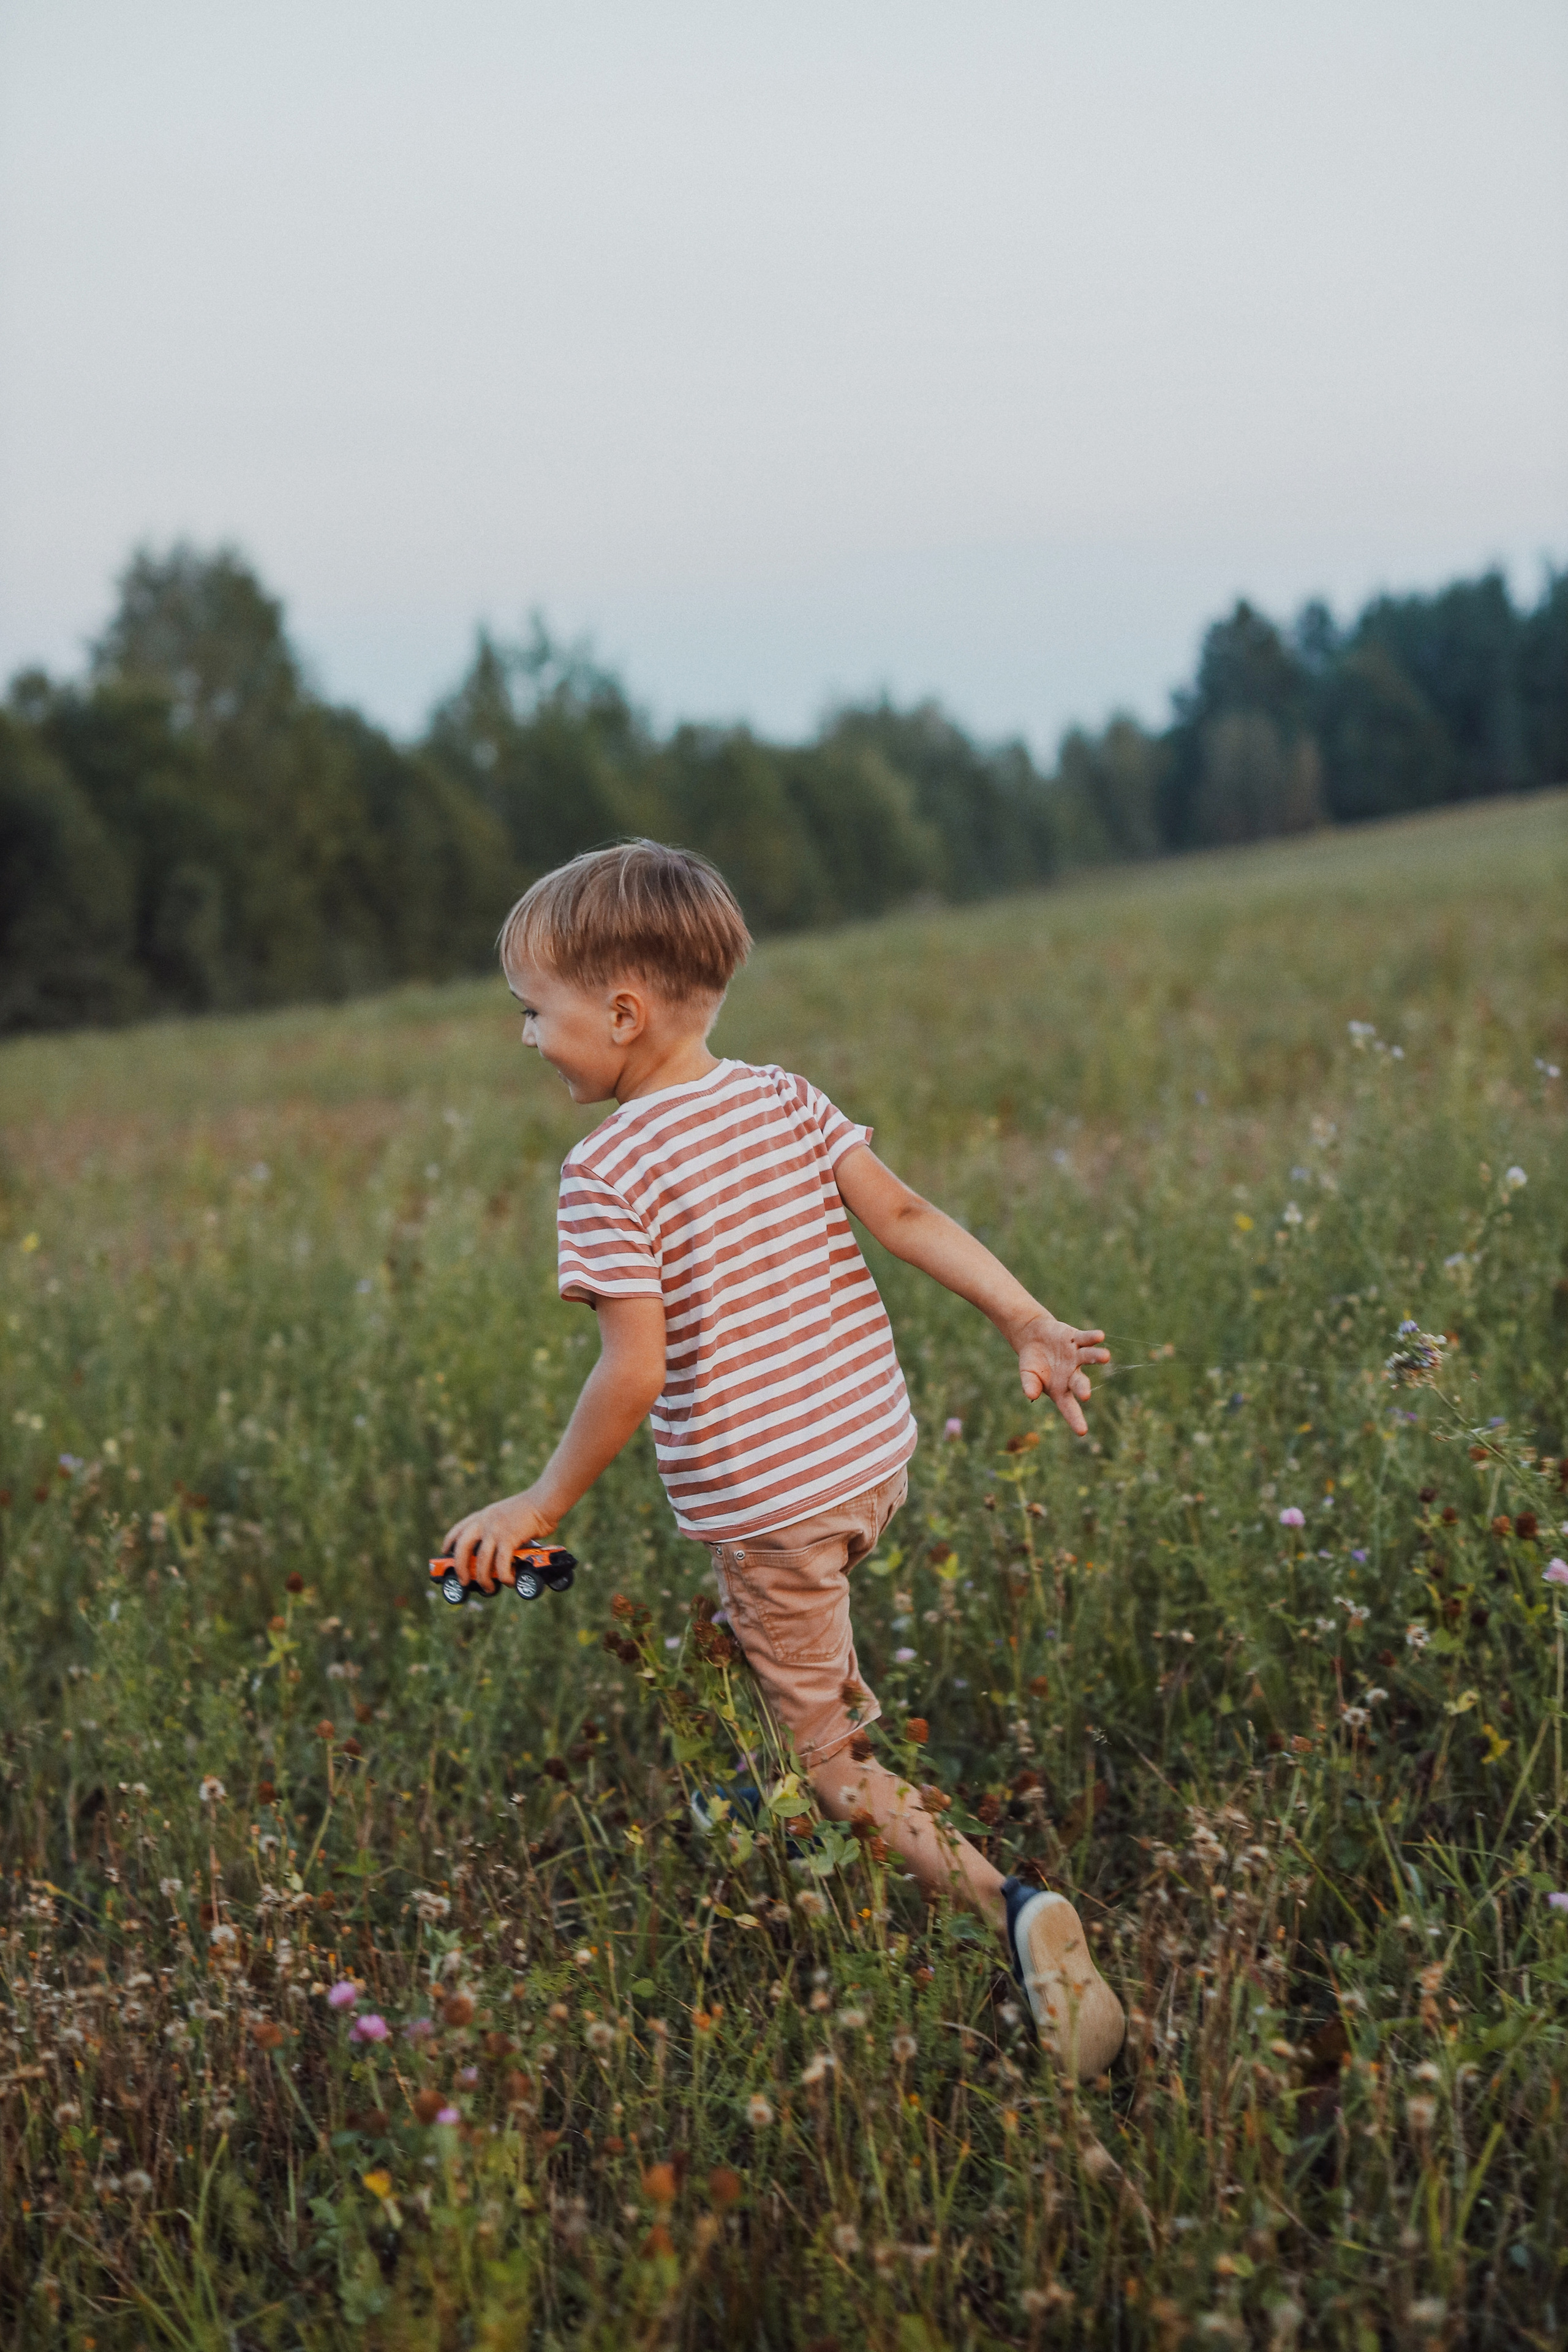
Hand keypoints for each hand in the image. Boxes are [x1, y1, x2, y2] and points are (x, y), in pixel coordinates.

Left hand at [441, 1489, 557, 1593]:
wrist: (544, 1500)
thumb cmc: (531, 1508)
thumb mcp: (505, 1513)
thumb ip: (497, 1526)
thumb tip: (499, 1546)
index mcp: (484, 1515)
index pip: (459, 1529)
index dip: (449, 1542)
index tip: (445, 1551)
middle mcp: (485, 1522)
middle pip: (462, 1547)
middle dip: (460, 1567)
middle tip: (464, 1581)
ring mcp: (496, 1530)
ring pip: (481, 1560)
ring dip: (483, 1578)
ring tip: (488, 1588)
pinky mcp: (509, 1538)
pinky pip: (501, 1563)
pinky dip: (503, 1576)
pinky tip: (508, 1581)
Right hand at [1012, 1312, 1108, 1437]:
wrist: (1033, 1336)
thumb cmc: (1032, 1362)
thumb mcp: (1027, 1374)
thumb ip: (1029, 1384)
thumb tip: (1031, 1394)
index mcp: (1061, 1389)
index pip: (1069, 1407)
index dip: (1075, 1419)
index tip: (1082, 1431)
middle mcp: (1072, 1374)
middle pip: (1079, 1383)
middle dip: (1083, 1388)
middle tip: (1085, 1395)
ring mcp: (1076, 1356)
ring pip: (1089, 1357)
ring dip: (1097, 1357)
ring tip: (1105, 1357)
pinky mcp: (1076, 1339)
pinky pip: (1085, 1338)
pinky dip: (1092, 1337)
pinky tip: (1100, 1336)